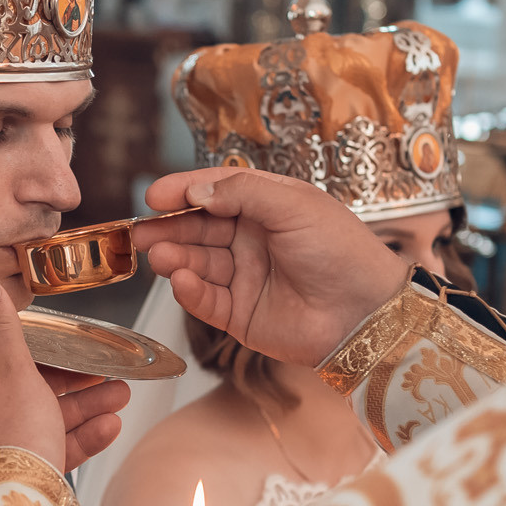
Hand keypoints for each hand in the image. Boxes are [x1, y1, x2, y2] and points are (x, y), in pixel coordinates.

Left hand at [0, 277, 130, 481]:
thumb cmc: (7, 436)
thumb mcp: (8, 368)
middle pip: (14, 377)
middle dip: (60, 367)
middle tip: (89, 357)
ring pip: (41, 412)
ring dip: (82, 401)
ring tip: (119, 392)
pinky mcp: (17, 468)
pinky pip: (50, 443)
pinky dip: (80, 433)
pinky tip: (110, 424)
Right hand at [131, 169, 408, 366]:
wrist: (366, 312)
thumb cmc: (342, 251)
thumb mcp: (293, 205)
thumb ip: (241, 193)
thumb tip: (196, 190)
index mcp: (268, 208)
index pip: (216, 193)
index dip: (184, 191)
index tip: (155, 195)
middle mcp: (252, 242)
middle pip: (198, 230)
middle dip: (168, 228)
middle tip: (140, 230)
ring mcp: (245, 279)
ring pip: (196, 264)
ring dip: (174, 258)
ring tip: (157, 254)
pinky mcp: (241, 316)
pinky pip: (205, 300)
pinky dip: (189, 290)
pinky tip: (179, 279)